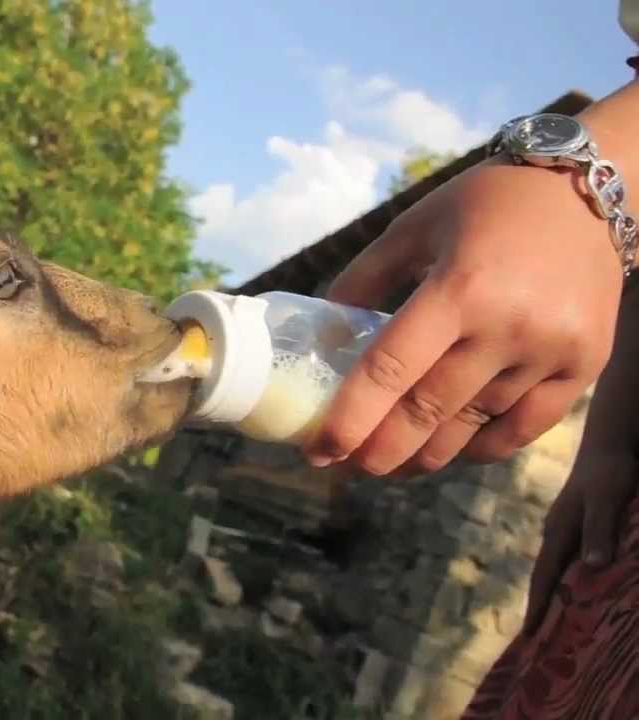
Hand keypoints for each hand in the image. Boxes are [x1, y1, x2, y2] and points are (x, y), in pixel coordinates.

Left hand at [302, 159, 621, 475]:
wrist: (589, 189)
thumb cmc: (488, 204)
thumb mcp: (414, 228)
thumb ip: (364, 280)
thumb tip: (322, 333)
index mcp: (459, 288)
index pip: (390, 370)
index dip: (351, 417)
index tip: (320, 450)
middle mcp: (508, 326)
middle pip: (429, 410)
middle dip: (382, 449)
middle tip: (349, 466)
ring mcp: (551, 350)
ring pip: (475, 424)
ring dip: (428, 452)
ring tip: (393, 463)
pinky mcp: (586, 365)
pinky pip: (524, 426)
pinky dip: (483, 445)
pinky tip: (452, 449)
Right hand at [523, 448, 637, 635]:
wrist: (613, 439)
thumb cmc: (611, 470)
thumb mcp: (606, 499)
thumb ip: (598, 530)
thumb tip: (592, 567)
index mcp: (558, 530)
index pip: (543, 576)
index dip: (537, 606)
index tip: (529, 635)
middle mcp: (556, 531)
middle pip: (545, 575)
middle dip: (541, 606)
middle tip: (538, 639)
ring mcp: (565, 525)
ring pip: (556, 566)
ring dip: (553, 592)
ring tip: (555, 619)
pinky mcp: (578, 521)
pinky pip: (568, 556)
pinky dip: (568, 575)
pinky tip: (577, 584)